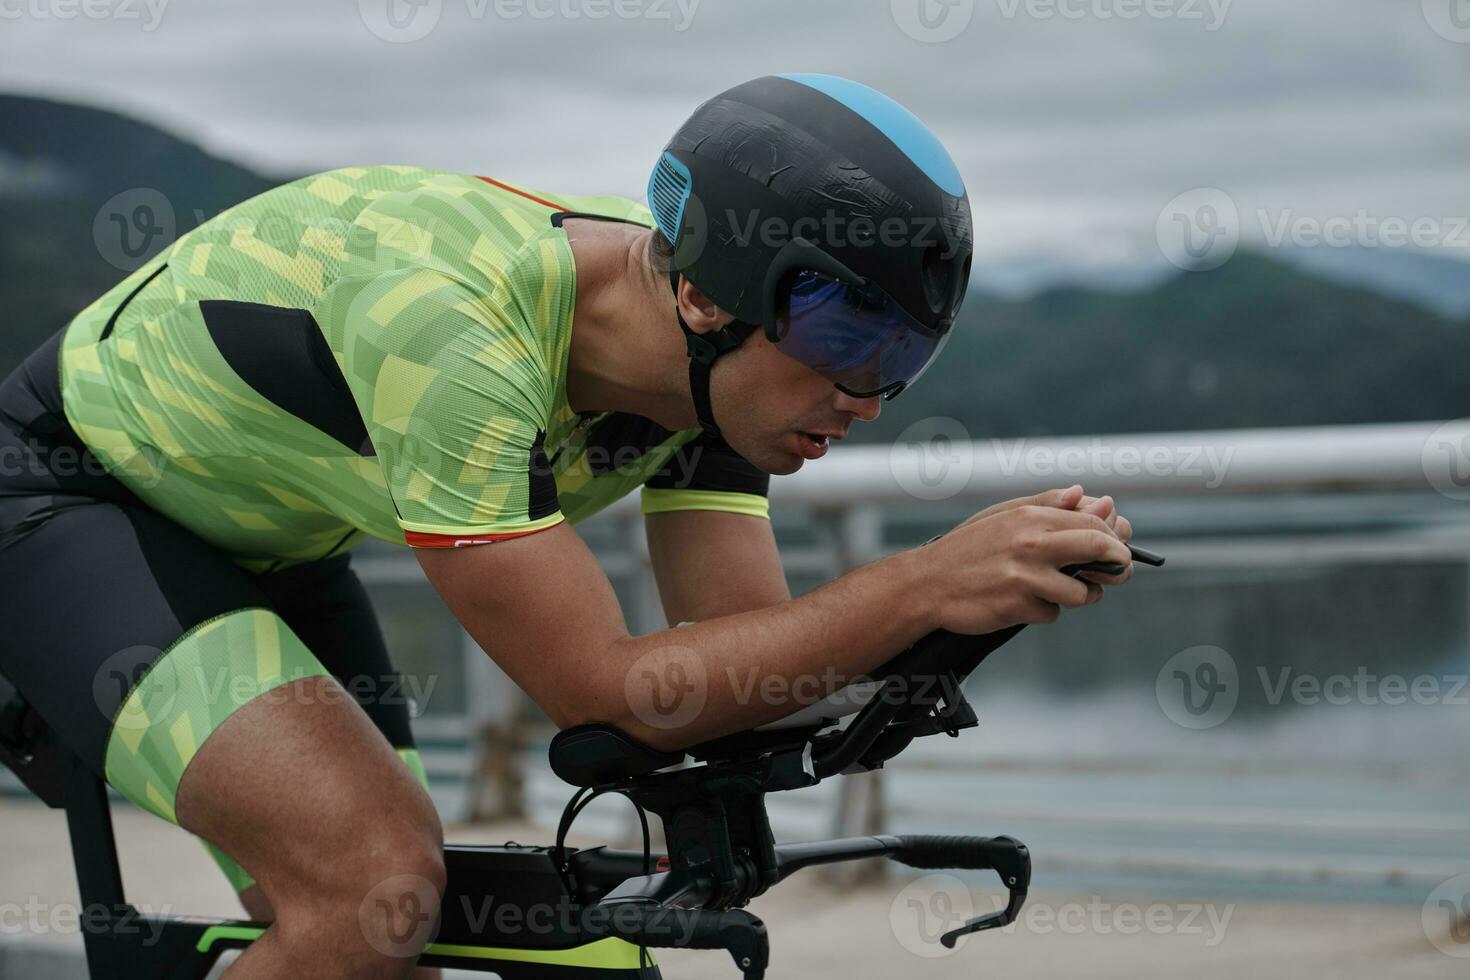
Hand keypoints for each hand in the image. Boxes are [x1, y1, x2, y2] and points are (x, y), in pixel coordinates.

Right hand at [921, 503, 1133, 634]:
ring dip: (1084, 595)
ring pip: (1082, 591)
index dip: (1114, 537)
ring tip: (1067, 591)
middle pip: (1099, 549)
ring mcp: (1025, 577)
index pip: (1093, 522)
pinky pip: (1053, 613)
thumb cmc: (968, 549)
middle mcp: (1031, 543)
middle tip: (1119, 572)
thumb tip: (1087, 495)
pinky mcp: (1017, 606)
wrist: (928, 583)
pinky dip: (1046, 611)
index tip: (1118, 548)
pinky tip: (1026, 602)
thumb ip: (1047, 504)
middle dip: (1119, 564)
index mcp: (1031, 517)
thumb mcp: (1004, 516)